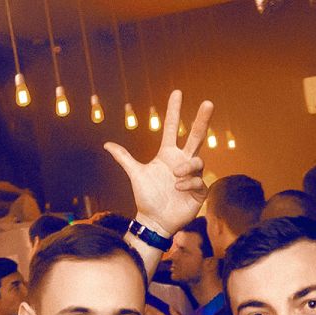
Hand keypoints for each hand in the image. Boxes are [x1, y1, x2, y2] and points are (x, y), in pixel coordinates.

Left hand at [104, 90, 213, 237]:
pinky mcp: (200, 189)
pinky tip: (178, 189)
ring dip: (187, 166)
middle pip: (195, 135)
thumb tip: (106, 144)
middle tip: (209, 102)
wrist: (155, 220)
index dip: (174, 110)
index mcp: (168, 154)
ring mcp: (193, 174)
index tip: (177, 92)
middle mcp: (182, 161)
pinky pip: (198, 180)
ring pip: (197, 160)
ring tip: (176, 176)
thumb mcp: (135, 174)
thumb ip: (124, 158)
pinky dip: (188, 183)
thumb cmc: (146, 197)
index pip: (172, 127)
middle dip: (202, 119)